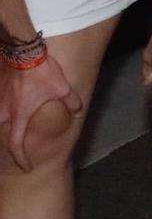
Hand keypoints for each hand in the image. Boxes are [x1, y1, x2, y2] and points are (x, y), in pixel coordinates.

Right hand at [0, 53, 82, 169]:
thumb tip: (77, 110)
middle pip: (4, 135)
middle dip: (11, 144)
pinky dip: (4, 109)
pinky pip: (0, 105)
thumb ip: (71, 102)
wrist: (24, 52)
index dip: (20, 158)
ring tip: (17, 125)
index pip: (15, 146)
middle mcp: (4, 113)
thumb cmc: (41, 73)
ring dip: (8, 125)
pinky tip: (13, 102)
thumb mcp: (62, 89)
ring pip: (0, 120)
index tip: (25, 166)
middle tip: (20, 149)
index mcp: (19, 117)